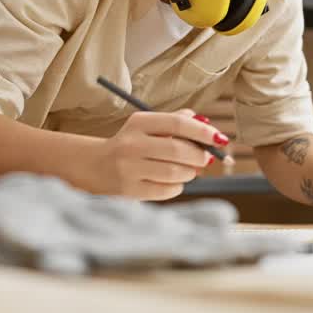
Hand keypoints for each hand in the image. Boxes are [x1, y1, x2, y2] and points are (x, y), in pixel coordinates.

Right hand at [87, 109, 230, 200]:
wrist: (93, 166)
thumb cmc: (129, 144)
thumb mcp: (146, 126)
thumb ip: (174, 121)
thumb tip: (205, 121)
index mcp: (138, 123)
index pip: (177, 123)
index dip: (203, 131)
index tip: (219, 138)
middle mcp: (132, 144)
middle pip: (179, 150)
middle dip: (199, 156)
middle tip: (206, 159)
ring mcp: (129, 169)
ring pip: (175, 172)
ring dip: (190, 173)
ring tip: (189, 170)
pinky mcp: (129, 190)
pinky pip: (166, 190)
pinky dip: (178, 186)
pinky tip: (174, 181)